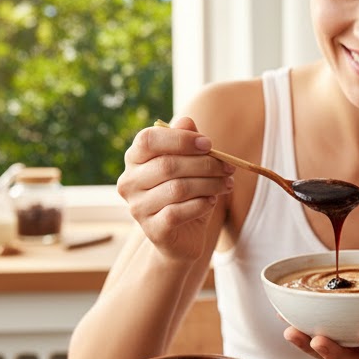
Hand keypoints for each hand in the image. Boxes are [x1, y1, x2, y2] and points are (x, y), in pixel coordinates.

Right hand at [116, 116, 234, 261]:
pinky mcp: (152, 229)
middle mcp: (129, 182)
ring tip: (227, 184)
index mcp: (134, 160)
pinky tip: (213, 201)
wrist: (182, 237)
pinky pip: (178, 212)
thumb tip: (186, 121)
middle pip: (168, 165)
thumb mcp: (189, 165)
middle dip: (205, 164)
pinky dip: (201, 204)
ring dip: (209, 184)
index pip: (148, 140)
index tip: (209, 144)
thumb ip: (186, 142)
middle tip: (229, 167)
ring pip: (177, 189)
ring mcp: (137, 208)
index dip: (180, 139)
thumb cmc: (186, 195)